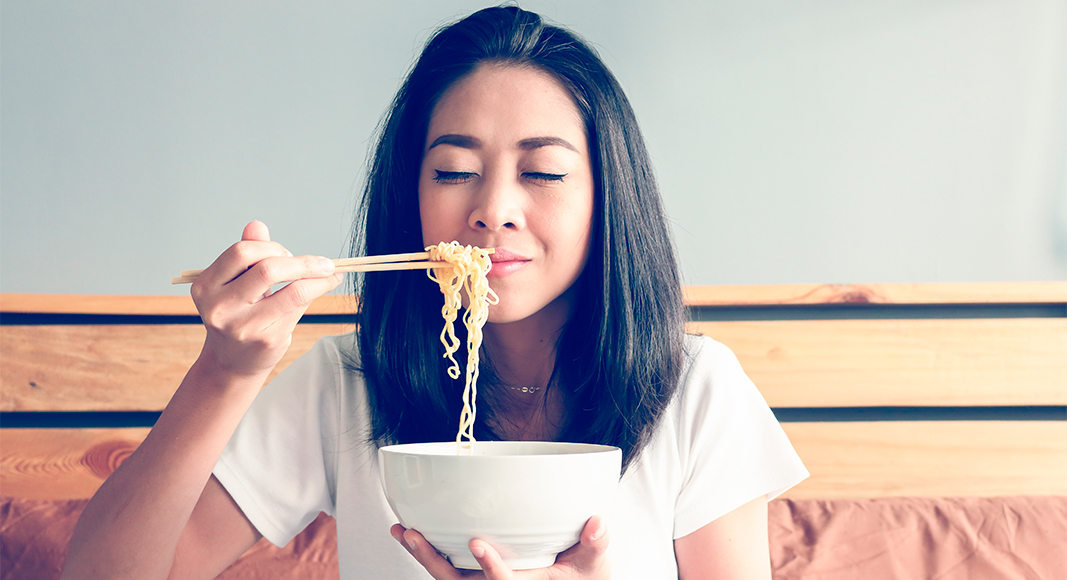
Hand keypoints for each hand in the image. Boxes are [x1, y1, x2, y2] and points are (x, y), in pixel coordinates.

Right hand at [190, 221, 342, 380]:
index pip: (241, 253)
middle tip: (318, 262)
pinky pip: (299, 307)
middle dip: (299, 261)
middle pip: (267, 269)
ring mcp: (243, 326)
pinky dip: (318, 290)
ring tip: (329, 271)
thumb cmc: (238, 316)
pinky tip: (327, 284)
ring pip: (292, 290)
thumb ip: (247, 256)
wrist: (232, 362)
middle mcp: (220, 307)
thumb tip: (257, 225)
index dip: (270, 247)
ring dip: (317, 276)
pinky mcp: (266, 339)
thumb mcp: (235, 284)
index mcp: (205, 286)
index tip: (287, 252)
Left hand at [390, 516, 610, 579]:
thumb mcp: (595, 566)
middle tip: (415, 536)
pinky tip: (411, 532)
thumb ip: (595, 545)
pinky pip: (447, 569)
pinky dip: (429, 551)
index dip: (491, 570)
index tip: (478, 544)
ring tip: (403, 531)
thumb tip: (597, 523)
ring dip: (424, 555)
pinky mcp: (475, 577)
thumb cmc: (583, 577)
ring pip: (447, 577)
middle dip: (435, 562)